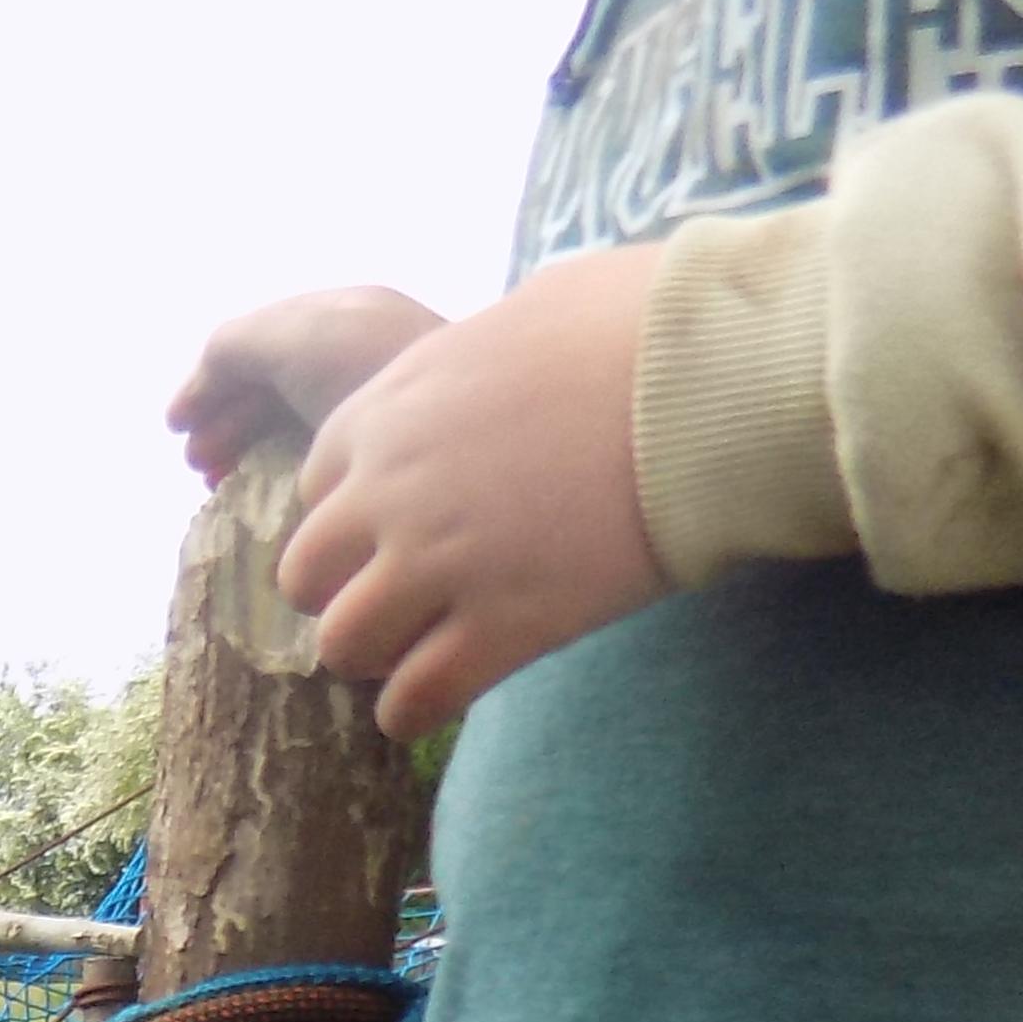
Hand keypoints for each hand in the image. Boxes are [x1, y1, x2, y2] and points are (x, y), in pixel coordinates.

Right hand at [166, 285, 445, 482]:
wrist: (452, 421)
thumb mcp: (284, 335)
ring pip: (294, 427)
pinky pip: (322, 460)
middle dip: (227, 424)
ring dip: (247, 454)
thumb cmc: (363, 366)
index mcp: (344, 316)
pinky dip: (283, 475)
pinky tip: (266, 499)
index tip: (180, 429)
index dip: (215, 384)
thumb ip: (229, 349)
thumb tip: (197, 397)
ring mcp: (378, 406)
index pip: (265, 346)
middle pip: (275, 388)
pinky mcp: (391, 455)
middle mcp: (361, 354)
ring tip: (221, 486)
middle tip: (201, 466)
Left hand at [280, 248, 666, 734]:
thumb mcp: (528, 313)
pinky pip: (413, 700)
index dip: (355, 514)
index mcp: (386, 413)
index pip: (316, 488)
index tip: (397, 525)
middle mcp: (390, 493)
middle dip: (345, 591)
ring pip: (343, 644)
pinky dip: (414, 708)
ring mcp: (438, 565)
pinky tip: (439, 697)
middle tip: (399, 597)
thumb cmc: (644, 323)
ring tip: (417, 650)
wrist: (716, 377)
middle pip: (307, 574)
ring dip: (374, 653)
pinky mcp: (502, 626)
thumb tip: (499, 360)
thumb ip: (479, 356)